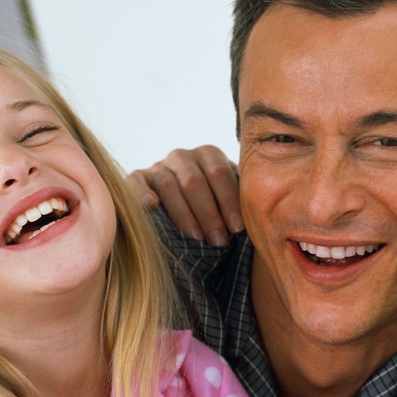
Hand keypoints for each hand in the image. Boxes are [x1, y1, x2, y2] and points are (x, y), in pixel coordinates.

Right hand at [127, 144, 241, 244]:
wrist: (182, 207)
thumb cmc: (212, 209)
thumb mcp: (227, 201)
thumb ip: (240, 202)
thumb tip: (260, 220)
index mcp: (208, 155)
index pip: (220, 173)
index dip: (229, 201)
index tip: (237, 229)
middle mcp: (182, 156)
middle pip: (194, 181)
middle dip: (209, 214)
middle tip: (218, 241)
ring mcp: (157, 166)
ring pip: (168, 185)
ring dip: (184, 215)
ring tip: (196, 240)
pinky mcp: (137, 178)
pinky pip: (136, 182)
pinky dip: (142, 193)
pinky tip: (152, 208)